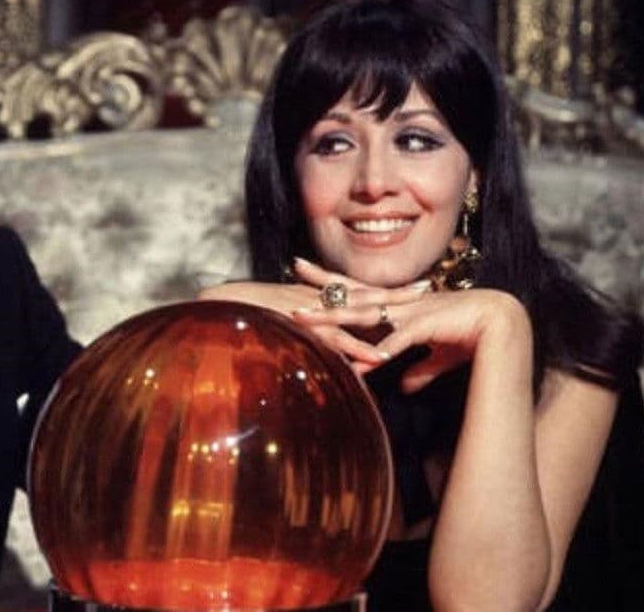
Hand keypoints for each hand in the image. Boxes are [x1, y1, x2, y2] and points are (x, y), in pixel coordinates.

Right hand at [200, 257, 428, 366]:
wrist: (214, 307)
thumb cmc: (241, 314)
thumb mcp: (276, 317)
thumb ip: (298, 325)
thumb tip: (315, 339)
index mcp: (311, 293)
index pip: (353, 287)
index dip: (382, 287)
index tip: (411, 285)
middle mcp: (313, 295)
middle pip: (362, 292)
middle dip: (395, 292)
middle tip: (429, 288)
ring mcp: (307, 308)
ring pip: (353, 312)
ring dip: (385, 318)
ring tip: (417, 325)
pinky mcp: (299, 324)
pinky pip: (334, 337)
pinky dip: (357, 348)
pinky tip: (379, 358)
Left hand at [294, 282, 532, 392]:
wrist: (501, 324)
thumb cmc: (469, 336)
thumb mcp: (437, 356)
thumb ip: (418, 369)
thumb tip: (403, 387)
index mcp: (399, 305)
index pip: (357, 289)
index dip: (330, 281)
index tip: (303, 269)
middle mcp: (399, 304)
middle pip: (351, 294)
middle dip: (320, 289)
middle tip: (291, 278)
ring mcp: (410, 312)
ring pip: (363, 314)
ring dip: (333, 319)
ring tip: (306, 322)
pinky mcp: (426, 326)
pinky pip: (398, 339)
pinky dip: (382, 349)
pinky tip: (364, 362)